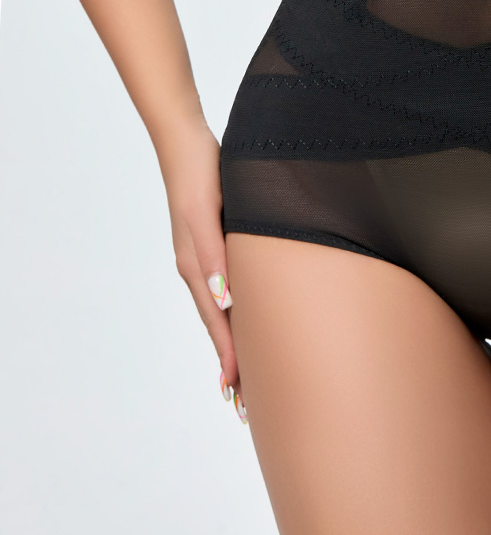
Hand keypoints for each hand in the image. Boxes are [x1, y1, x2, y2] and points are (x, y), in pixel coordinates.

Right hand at [154, 119, 245, 422]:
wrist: (188, 143)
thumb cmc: (202, 175)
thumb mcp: (208, 213)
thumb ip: (214, 253)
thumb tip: (224, 298)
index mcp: (198, 267)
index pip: (218, 324)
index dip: (231, 358)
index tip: (238, 394)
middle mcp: (200, 269)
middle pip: (219, 325)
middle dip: (233, 362)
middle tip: (246, 401)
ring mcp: (205, 258)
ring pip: (223, 311)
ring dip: (235, 342)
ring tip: (247, 373)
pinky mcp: (214, 244)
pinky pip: (226, 290)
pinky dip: (235, 314)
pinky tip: (245, 317)